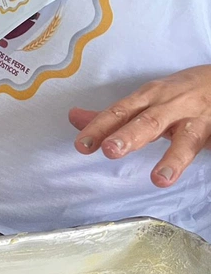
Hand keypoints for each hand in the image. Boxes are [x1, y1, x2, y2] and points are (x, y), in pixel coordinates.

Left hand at [71, 64, 210, 187]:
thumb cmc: (177, 94)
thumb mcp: (145, 99)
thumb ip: (112, 115)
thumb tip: (74, 117)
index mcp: (149, 98)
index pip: (119, 112)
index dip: (99, 128)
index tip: (81, 145)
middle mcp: (172, 106)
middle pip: (149, 121)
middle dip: (130, 135)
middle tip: (111, 150)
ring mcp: (198, 120)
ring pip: (186, 139)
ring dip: (173, 158)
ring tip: (159, 179)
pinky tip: (199, 168)